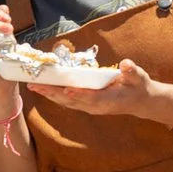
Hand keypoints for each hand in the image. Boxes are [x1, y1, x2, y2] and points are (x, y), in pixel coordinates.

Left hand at [28, 57, 155, 116]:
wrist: (139, 101)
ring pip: (65, 102)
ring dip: (49, 94)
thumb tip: (127, 64)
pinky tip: (43, 88)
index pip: (91, 97)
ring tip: (33, 86)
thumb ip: (132, 72)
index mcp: (108, 100)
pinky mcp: (85, 104)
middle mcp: (95, 106)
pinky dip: (54, 94)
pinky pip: (66, 100)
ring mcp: (88, 107)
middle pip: (71, 101)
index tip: (67, 89)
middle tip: (36, 85)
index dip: (79, 94)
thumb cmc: (138, 87)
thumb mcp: (139, 78)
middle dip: (53, 93)